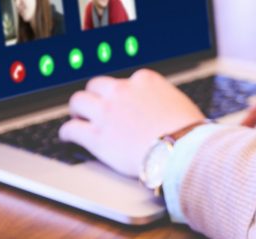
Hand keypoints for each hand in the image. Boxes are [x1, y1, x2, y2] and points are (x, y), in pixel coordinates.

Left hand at [59, 69, 204, 176]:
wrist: (182, 150)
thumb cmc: (188, 132)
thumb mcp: (179, 104)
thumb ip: (164, 101)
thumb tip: (165, 110)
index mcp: (144, 80)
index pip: (125, 81)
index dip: (121, 93)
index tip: (121, 101)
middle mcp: (122, 91)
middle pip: (97, 85)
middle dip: (95, 95)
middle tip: (94, 106)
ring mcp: (107, 112)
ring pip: (79, 101)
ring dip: (77, 109)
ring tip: (77, 117)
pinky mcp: (96, 136)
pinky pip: (72, 129)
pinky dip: (67, 132)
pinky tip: (67, 136)